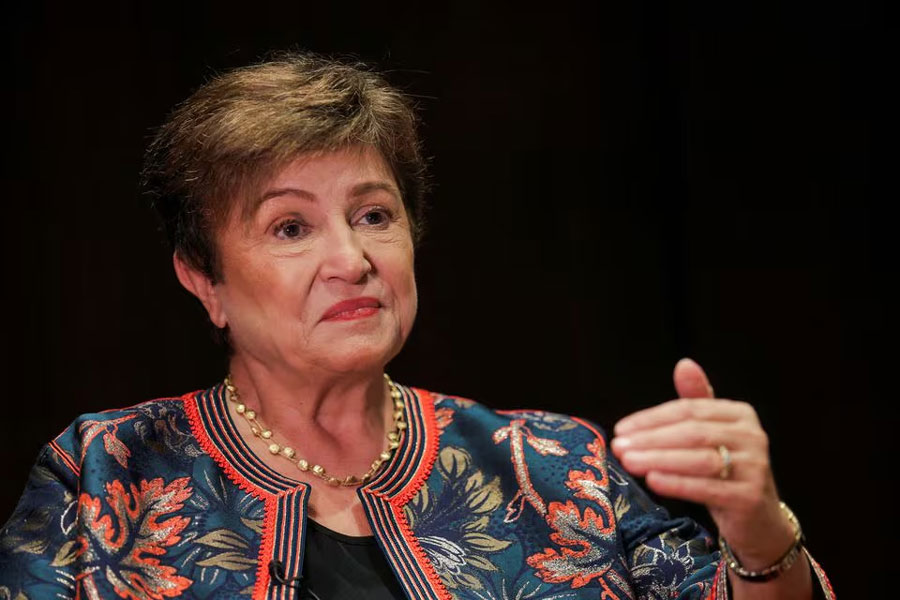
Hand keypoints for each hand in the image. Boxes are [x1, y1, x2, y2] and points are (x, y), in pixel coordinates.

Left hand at [610, 358, 795, 568]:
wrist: (758, 521)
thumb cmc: (726, 472)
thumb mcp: (712, 435)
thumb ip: (696, 401)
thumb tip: (684, 364)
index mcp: (740, 414)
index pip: (688, 410)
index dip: (652, 418)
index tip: (621, 429)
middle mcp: (753, 437)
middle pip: (692, 433)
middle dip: (650, 439)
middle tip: (619, 446)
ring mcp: (755, 467)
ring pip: (698, 459)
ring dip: (658, 459)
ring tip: (628, 462)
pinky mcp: (750, 497)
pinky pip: (707, 488)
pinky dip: (677, 483)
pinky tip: (653, 481)